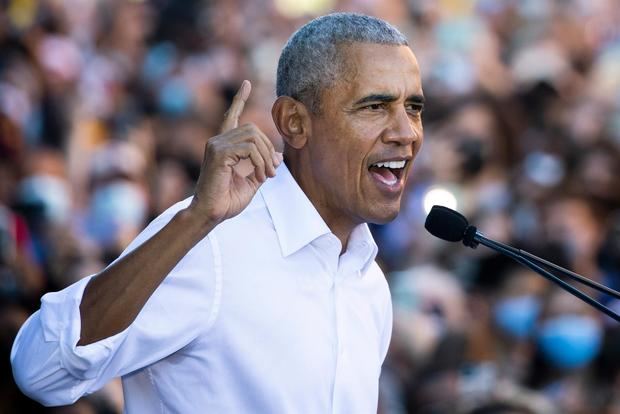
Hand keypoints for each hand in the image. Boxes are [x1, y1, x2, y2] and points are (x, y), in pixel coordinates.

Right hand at [189, 80, 281, 224]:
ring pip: (252, 137)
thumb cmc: (227, 201)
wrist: (211, 214)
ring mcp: (215, 145)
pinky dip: (260, 162)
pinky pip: (249, 148)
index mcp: (223, 146)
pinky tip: (259, 176)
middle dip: (268, 149)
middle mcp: (217, 141)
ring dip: (266, 157)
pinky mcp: (218, 153)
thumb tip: (279, 155)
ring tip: (266, 176)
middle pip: (252, 129)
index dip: (239, 99)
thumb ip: (263, 166)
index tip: (246, 83)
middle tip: (272, 173)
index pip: (231, 116)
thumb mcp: (251, 182)